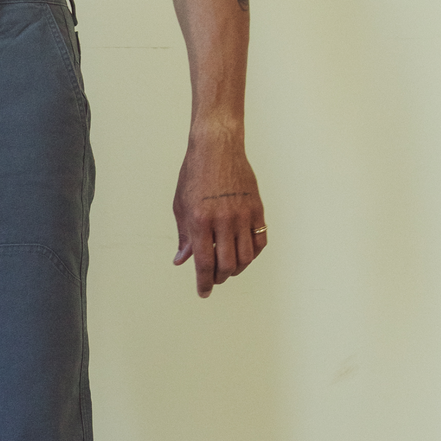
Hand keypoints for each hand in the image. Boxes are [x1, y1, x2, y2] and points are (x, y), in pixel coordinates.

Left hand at [172, 134, 266, 298]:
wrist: (217, 148)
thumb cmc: (195, 176)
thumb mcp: (181, 207)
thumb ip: (184, 237)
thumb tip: (182, 261)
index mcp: (200, 221)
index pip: (203, 262)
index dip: (203, 283)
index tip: (203, 292)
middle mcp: (223, 220)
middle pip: (226, 265)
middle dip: (219, 278)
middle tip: (214, 280)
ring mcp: (242, 215)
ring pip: (245, 257)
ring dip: (236, 269)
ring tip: (227, 269)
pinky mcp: (256, 208)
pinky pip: (259, 241)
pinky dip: (252, 254)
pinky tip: (243, 255)